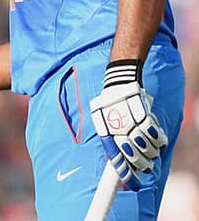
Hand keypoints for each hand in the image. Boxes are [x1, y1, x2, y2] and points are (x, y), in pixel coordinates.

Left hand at [90, 60, 167, 190]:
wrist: (119, 80)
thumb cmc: (112, 104)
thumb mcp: (105, 120)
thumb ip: (111, 140)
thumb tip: (115, 164)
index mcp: (105, 129)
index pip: (114, 155)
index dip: (123, 172)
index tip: (131, 184)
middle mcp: (117, 126)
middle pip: (132, 154)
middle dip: (141, 163)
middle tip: (146, 167)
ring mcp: (130, 120)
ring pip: (145, 145)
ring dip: (151, 151)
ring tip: (151, 150)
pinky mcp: (142, 113)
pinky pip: (154, 133)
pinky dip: (159, 139)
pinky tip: (159, 139)